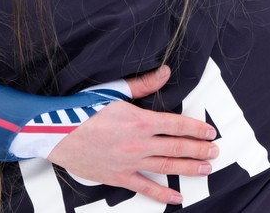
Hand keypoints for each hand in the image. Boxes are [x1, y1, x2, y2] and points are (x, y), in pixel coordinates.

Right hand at [47, 65, 218, 204]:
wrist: (54, 132)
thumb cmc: (81, 109)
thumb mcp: (114, 91)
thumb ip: (143, 84)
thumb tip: (166, 72)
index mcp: (140, 120)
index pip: (177, 125)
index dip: (196, 129)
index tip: (210, 132)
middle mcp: (138, 143)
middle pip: (177, 147)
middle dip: (199, 150)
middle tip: (215, 152)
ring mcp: (130, 162)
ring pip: (167, 166)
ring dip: (189, 168)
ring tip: (206, 169)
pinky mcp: (118, 177)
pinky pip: (145, 187)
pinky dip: (163, 194)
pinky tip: (177, 197)